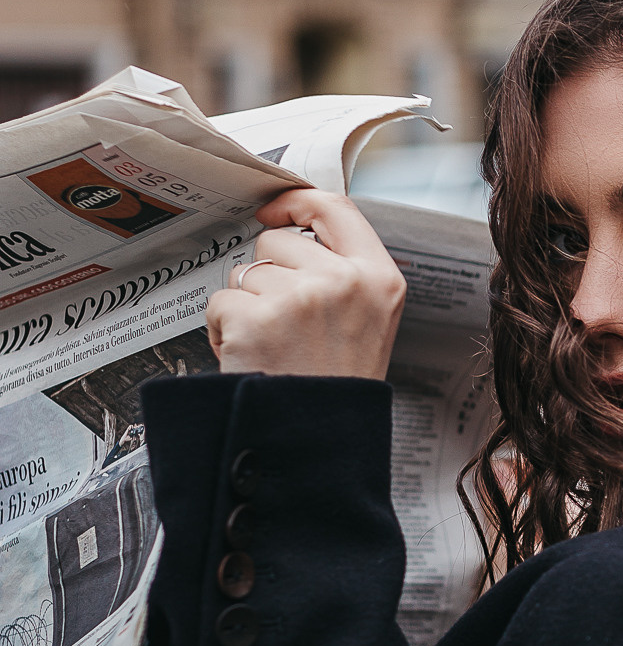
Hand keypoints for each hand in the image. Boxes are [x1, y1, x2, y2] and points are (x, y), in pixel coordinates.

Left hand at [207, 190, 407, 379]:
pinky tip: (252, 357)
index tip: (274, 211)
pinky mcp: (257, 319)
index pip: (335, 207)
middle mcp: (343, 281)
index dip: (297, 202)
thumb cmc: (337, 385)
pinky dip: (225, 331)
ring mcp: (299, 298)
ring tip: (272, 346)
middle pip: (277, 241)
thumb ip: (345, 271)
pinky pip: (221, 304)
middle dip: (268, 275)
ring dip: (246, 307)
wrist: (319, 443)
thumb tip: (295, 228)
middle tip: (286, 324)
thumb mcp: (370, 319)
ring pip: (245, 274)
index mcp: (379, 278)